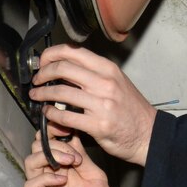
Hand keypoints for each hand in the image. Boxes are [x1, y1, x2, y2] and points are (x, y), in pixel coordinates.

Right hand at [23, 131, 113, 186]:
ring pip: (30, 162)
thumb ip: (83, 158)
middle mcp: (49, 176)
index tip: (66, 126)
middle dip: (54, 143)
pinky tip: (63, 180)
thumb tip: (73, 135)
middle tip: (73, 153)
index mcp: (62, 168)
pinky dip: (45, 178)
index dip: (54, 132)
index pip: (49, 143)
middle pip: (37, 148)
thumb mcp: (95, 177)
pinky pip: (30, 185)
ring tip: (71, 162)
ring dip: (49, 157)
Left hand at [29, 44, 156, 165]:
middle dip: (43, 73)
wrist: (149, 135)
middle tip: (36, 80)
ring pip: (60, 92)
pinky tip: (48, 114)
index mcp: (108, 69)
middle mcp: (105, 83)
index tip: (43, 62)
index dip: (51, 54)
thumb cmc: (132, 110)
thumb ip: (94, 74)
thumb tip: (66, 67)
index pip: (72, 52)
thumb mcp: (117, 82)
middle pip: (63, 68)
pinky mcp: (97, 125)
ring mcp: (101, 104)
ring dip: (42, 94)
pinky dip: (51, 114)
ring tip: (37, 97)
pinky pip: (65, 116)